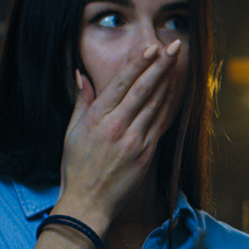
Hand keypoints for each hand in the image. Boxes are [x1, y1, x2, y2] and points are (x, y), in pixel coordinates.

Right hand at [55, 41, 182, 233]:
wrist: (88, 203)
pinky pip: (160, 124)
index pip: (121, 84)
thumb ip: (81, 101)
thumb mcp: (71, 131)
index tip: (151, 47)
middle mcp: (117, 127)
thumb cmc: (76, 168)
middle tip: (173, 46)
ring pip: (156, 105)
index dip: (138, 64)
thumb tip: (81, 74)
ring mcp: (134, 141)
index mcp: (97, 118)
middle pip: (143, 90)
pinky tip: (175, 92)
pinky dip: (169, 106)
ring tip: (177, 63)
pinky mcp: (146, 154)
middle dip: (160, 66)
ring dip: (168, 82)